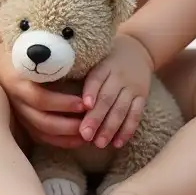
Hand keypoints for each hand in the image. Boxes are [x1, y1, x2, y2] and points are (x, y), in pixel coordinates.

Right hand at [0, 44, 86, 148]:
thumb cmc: (22, 54)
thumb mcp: (34, 54)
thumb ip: (52, 62)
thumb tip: (84, 67)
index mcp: (19, 83)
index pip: (41, 99)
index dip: (63, 104)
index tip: (84, 103)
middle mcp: (17, 102)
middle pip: (43, 121)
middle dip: (69, 125)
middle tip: (90, 122)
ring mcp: (19, 114)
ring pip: (42, 134)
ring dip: (66, 138)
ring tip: (87, 135)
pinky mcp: (22, 122)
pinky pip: (40, 138)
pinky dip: (59, 142)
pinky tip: (76, 140)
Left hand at [79, 33, 153, 148]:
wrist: (137, 50)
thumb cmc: (106, 59)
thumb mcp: (95, 59)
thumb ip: (80, 73)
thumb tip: (53, 89)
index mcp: (104, 65)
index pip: (96, 79)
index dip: (91, 92)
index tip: (84, 106)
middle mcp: (119, 75)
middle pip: (108, 98)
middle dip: (96, 118)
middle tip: (85, 135)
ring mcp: (132, 86)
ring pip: (122, 109)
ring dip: (110, 128)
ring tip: (99, 143)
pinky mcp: (142, 96)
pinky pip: (135, 115)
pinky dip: (127, 130)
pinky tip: (118, 143)